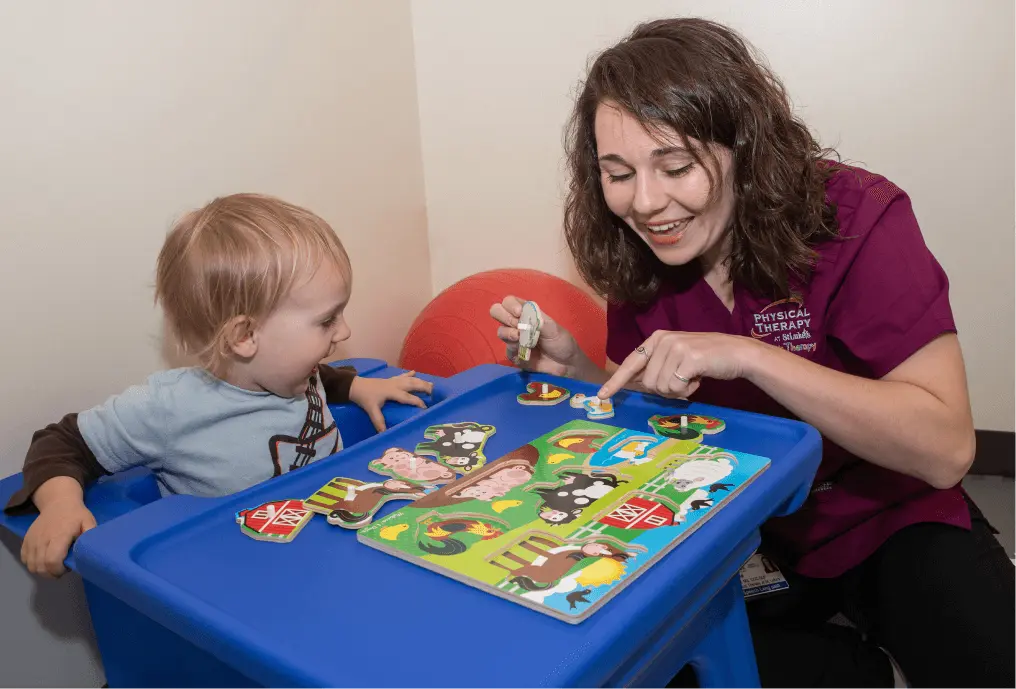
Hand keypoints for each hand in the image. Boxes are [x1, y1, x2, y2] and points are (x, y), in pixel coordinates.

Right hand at [21, 502, 96, 577]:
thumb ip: (90, 535)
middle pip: (40, 567)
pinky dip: (32, 564)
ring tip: (52, 565)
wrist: (59, 502)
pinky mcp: (26, 539)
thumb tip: (90, 551)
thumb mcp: (88, 522)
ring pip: (31, 565)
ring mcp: (32, 540)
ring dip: (41, 570)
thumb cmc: (76, 515)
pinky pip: (24, 559)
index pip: (52, 561)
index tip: (67, 568)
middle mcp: (42, 539)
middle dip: (51, 574)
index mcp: (59, 536)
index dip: (58, 570)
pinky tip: (43, 560)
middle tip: (61, 569)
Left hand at [349, 372, 433, 431]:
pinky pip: (402, 376)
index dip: (417, 402)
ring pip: (410, 379)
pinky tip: (415, 372)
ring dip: (420, 381)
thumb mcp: (371, 409)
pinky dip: (409, 374)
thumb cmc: (364, 397)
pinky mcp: (390, 379)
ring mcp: (393, 380)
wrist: (355, 385)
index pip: (408, 397)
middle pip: (413, 385)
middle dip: (424, 388)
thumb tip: (384, 432)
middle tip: (433, 393)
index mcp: (392, 392)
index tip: (425, 407)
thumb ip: (378, 421)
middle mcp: (395, 384)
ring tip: (431, 384)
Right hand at [489, 296, 584, 376]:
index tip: (519, 312)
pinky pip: (507, 348)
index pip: (509, 302)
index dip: (510, 304)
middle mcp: (516, 323)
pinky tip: (525, 349)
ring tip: (520, 338)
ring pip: (500, 331)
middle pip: (497, 312)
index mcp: (526, 313)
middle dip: (504, 316)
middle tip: (517, 324)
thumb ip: (538, 320)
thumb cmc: (561, 342)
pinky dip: (514, 347)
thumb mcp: (554, 328)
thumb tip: (522, 314)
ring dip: (509, 333)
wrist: (566, 364)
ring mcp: (513, 339)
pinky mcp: (514, 354)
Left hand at [598, 330, 756, 399]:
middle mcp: (663, 340)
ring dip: (678, 390)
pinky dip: (688, 390)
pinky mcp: (688, 358)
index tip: (602, 396)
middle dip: (665, 389)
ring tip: (692, 377)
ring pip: (661, 387)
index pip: (631, 362)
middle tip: (682, 380)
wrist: (737, 353)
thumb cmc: (706, 359)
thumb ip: (656, 366)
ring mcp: (675, 347)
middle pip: (648, 383)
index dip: (616, 381)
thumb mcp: (676, 357)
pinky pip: (676, 387)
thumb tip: (633, 382)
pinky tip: (698, 379)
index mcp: (656, 339)